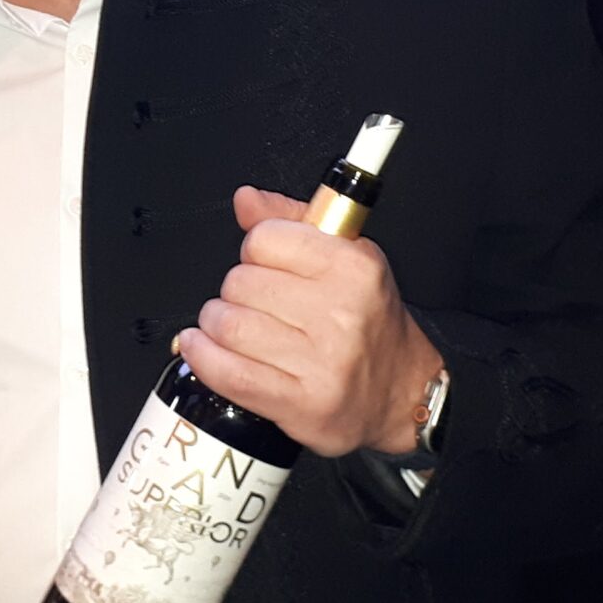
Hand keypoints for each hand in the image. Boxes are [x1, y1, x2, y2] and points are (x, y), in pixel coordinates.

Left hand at [174, 186, 444, 457]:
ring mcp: (322, 363)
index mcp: (353, 268)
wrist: (402, 389)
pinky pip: (230, 374)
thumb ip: (291, 221)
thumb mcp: (346, 256)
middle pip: (240, 283)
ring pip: (229, 326)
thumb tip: (246, 200)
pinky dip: (204, 357)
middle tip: (252, 303)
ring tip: (229, 327)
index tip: (263, 263)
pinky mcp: (301, 403)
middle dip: (234, 291)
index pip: (265, 239)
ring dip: (215, 324)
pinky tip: (200, 348)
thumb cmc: (368, 321)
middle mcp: (341, 314)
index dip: (254, 249)